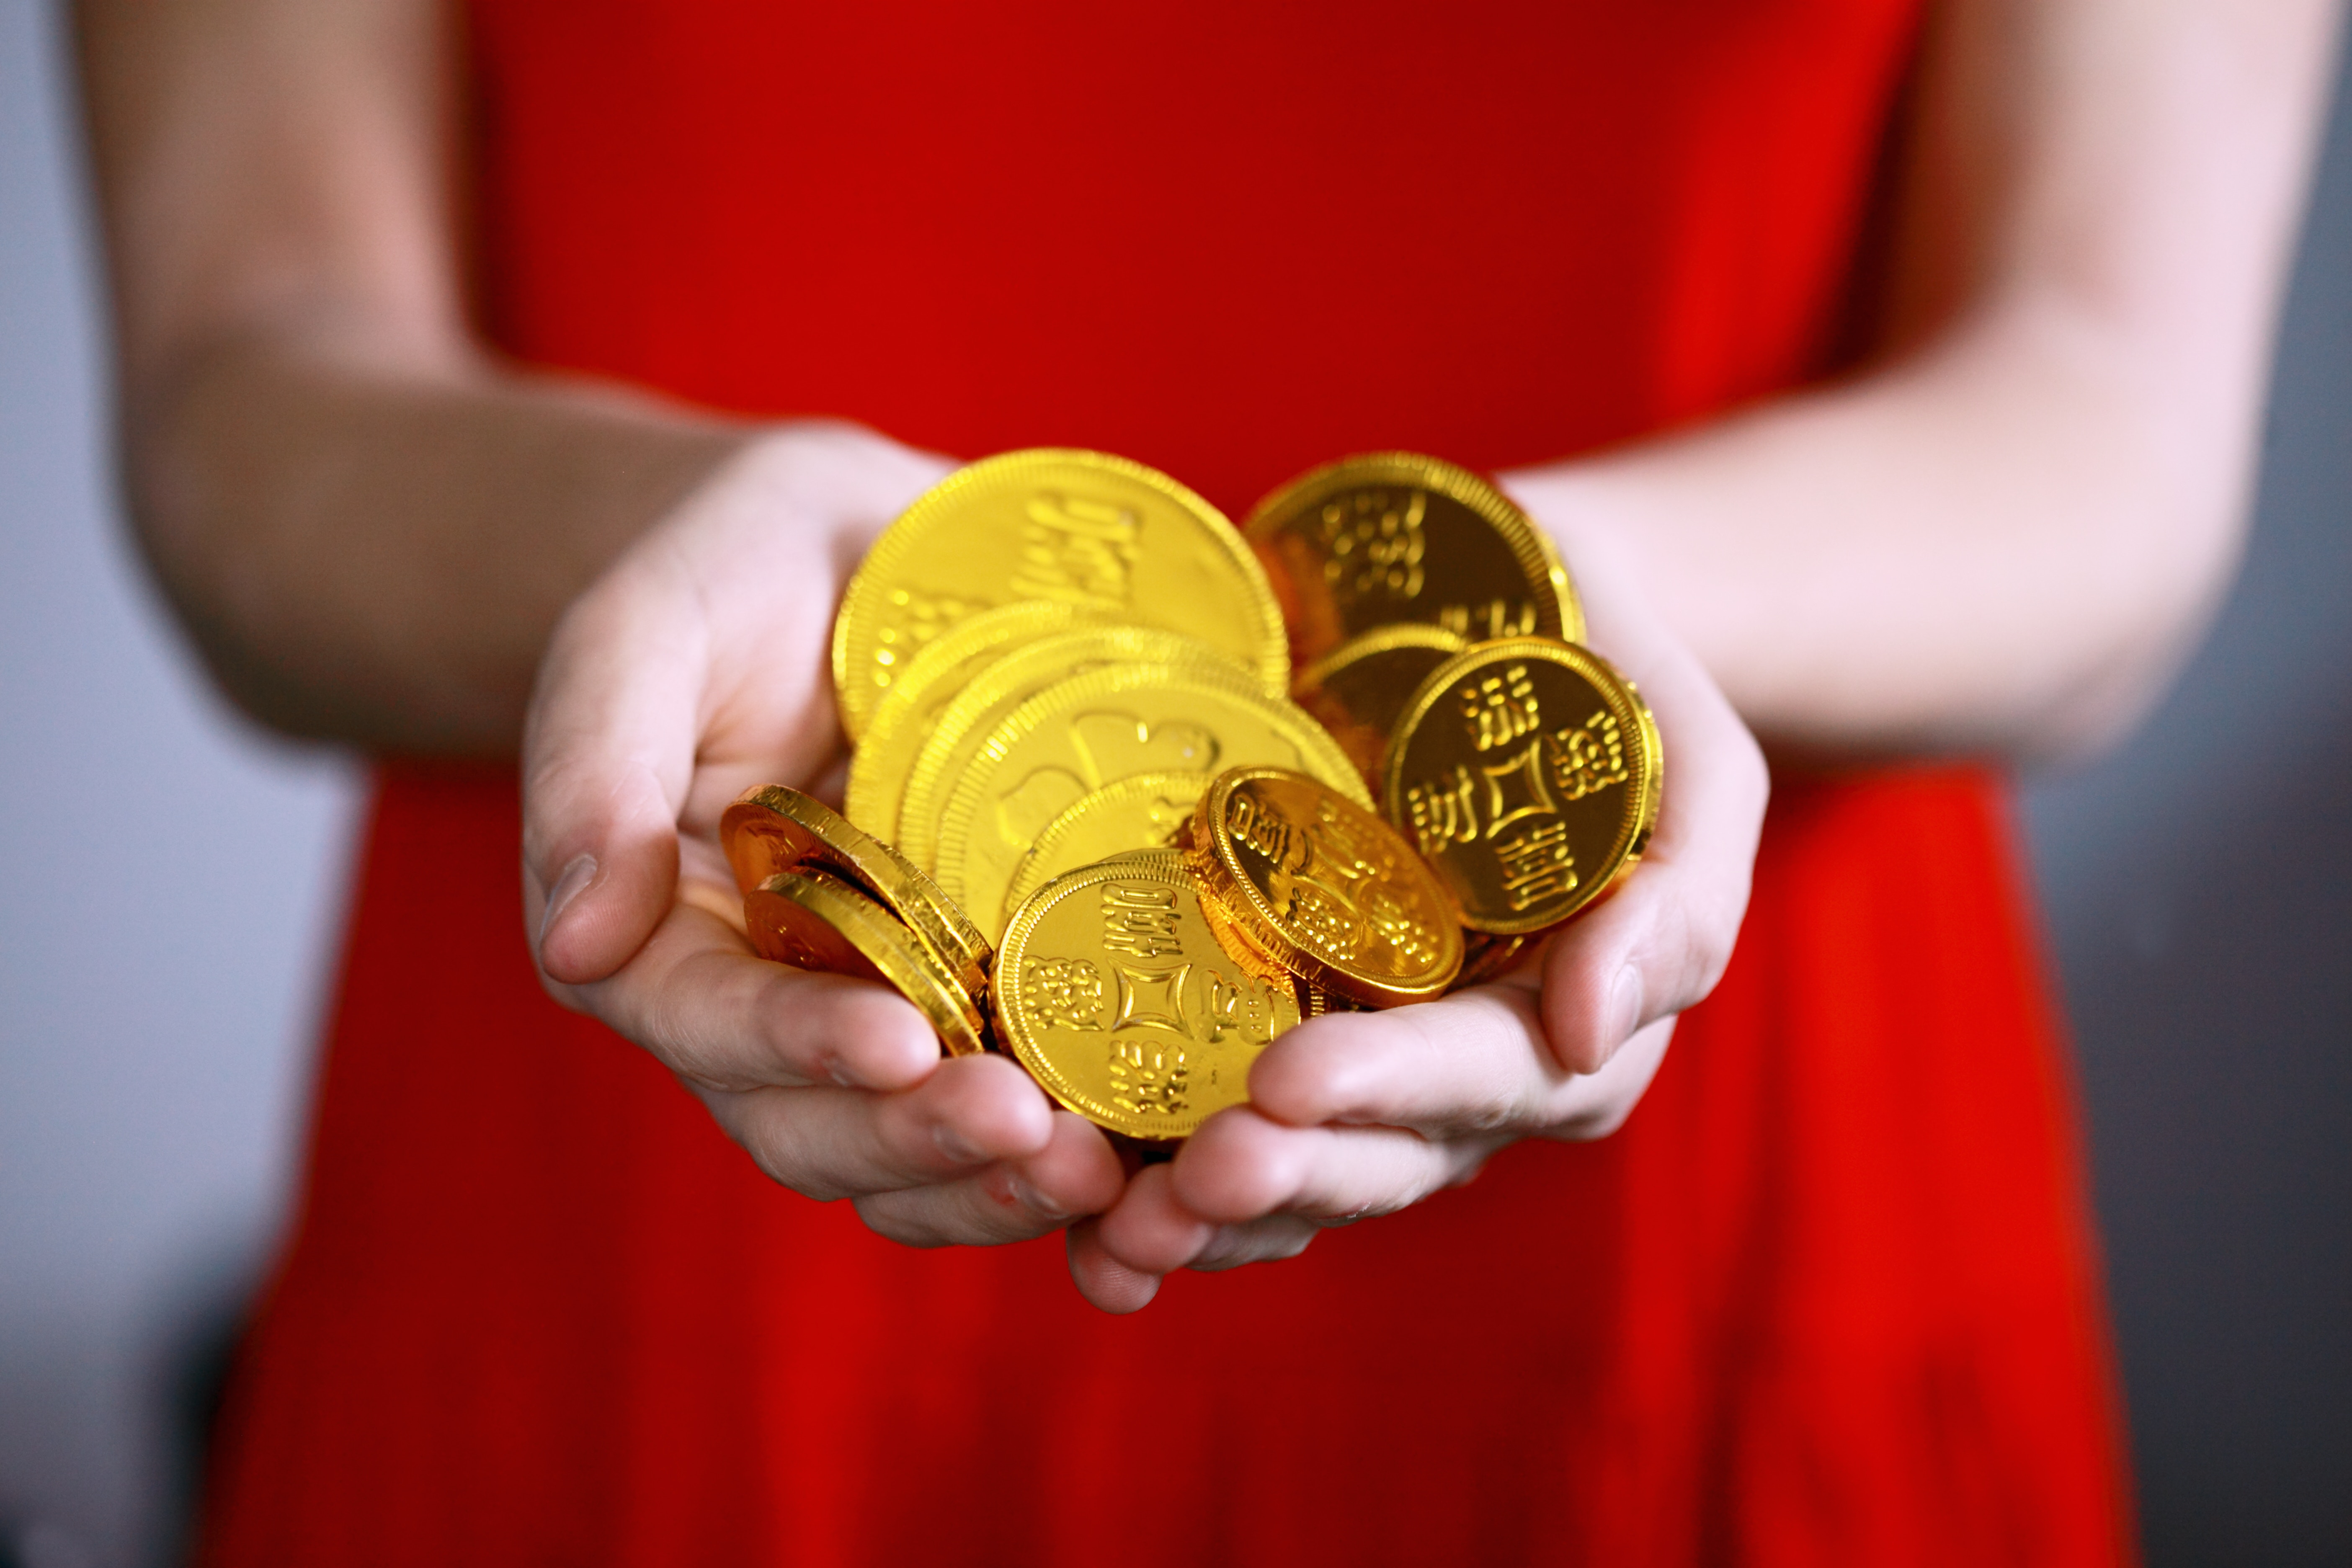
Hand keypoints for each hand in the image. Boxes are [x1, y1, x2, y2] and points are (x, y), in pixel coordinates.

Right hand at [523, 422, 1125, 1245]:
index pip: (710, 1024)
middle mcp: (765, 1001)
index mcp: (663, 931)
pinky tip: (1143, 1155)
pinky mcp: (979, 1000)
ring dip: (996, 1183)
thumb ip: (595, 767)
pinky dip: (1064, 1150)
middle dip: (918, 1143)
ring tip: (1098, 1173)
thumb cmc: (730, 574)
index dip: (797, 1048)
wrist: (854, 551)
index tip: (898, 1046)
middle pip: (814, 1125)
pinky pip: (1007, 1108)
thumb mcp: (644, 630)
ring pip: (908, 1153)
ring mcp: (876, 1013)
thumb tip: (580, 941)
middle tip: (1033, 1134)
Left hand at [1069, 483, 1767, 1311]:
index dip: (1385, 1088)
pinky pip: (1227, 1128)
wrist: (1516, 621)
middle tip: (1186, 1178)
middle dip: (1287, 1176)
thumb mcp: (1690, 760)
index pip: (1481, 1076)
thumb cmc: (1613, 679)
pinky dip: (1158, 1187)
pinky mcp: (1280, 1028)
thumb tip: (1590, 1029)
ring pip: (1300, 1171)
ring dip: (1211, 1217)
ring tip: (1117, 1233)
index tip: (1283, 1083)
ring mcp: (1370, 1063)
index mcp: (1567, 1021)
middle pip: (1380, 1155)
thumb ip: (1677, 901)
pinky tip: (1083, 1231)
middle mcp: (1465, 1074)